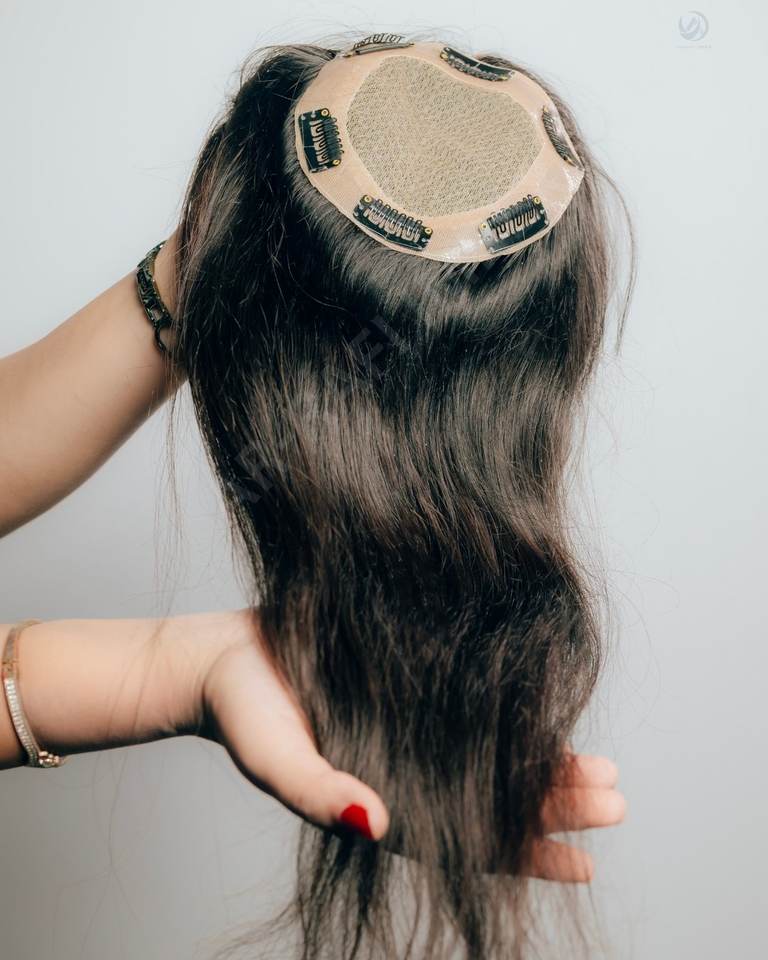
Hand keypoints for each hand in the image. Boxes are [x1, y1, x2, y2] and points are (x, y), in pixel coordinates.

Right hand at [197, 608, 624, 880]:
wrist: (226, 656)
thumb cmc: (245, 715)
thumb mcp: (278, 760)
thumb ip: (322, 795)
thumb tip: (379, 825)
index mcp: (383, 802)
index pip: (465, 843)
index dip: (524, 855)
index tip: (582, 862)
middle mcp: (408, 770)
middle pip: (493, 799)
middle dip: (555, 805)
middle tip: (615, 802)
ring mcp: (414, 726)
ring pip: (494, 756)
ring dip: (547, 765)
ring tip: (604, 770)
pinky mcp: (413, 681)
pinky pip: (474, 707)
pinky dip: (514, 715)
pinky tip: (550, 713)